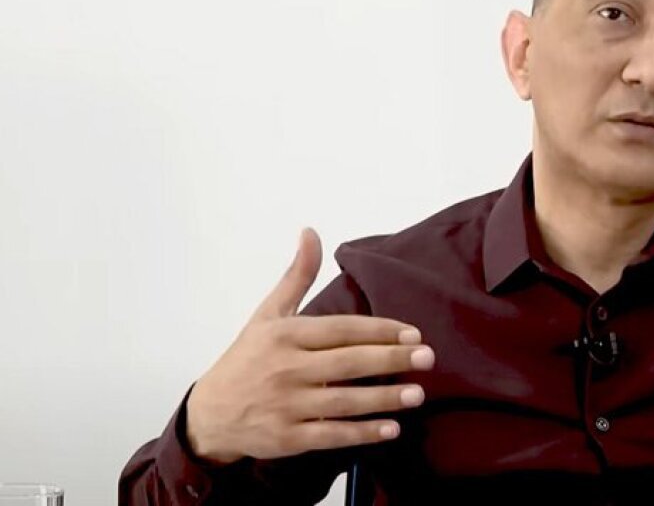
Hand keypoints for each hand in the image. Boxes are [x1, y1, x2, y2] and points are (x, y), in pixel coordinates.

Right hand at [184, 228, 434, 464]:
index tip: (413, 333)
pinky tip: (391, 429)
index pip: (340, 329)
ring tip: (418, 394)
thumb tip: (311, 232)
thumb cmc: (246, 359)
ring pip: (342, 402)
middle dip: (390, 359)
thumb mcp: (268, 314)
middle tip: (428, 358)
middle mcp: (285, 369)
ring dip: (383, 398)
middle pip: (347, 363)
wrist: (208, 414)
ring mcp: (285, 405)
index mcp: (285, 335)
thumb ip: (297, 276)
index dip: (379, 330)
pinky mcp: (286, 438)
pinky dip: (362, 433)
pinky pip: (330, 435)